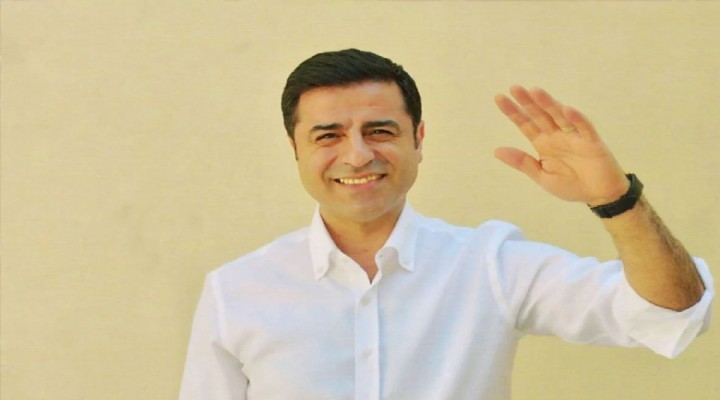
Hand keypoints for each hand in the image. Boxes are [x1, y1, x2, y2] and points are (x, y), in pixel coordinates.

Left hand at [494, 85, 628, 205]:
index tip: (499, 97)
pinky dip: (576, 118)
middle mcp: (556, 135)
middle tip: (514, 88)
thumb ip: (522, 162)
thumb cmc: (571, 185)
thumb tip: (496, 150)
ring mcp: (574, 136)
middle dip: (528, 102)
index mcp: (543, 143)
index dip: (513, 111)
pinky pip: (584, 127)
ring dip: (548, 103)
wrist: (599, 195)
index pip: (525, 124)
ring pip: (559, 116)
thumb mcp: (542, 176)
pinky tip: (566, 110)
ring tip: (535, 91)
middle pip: (540, 115)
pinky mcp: (591, 142)